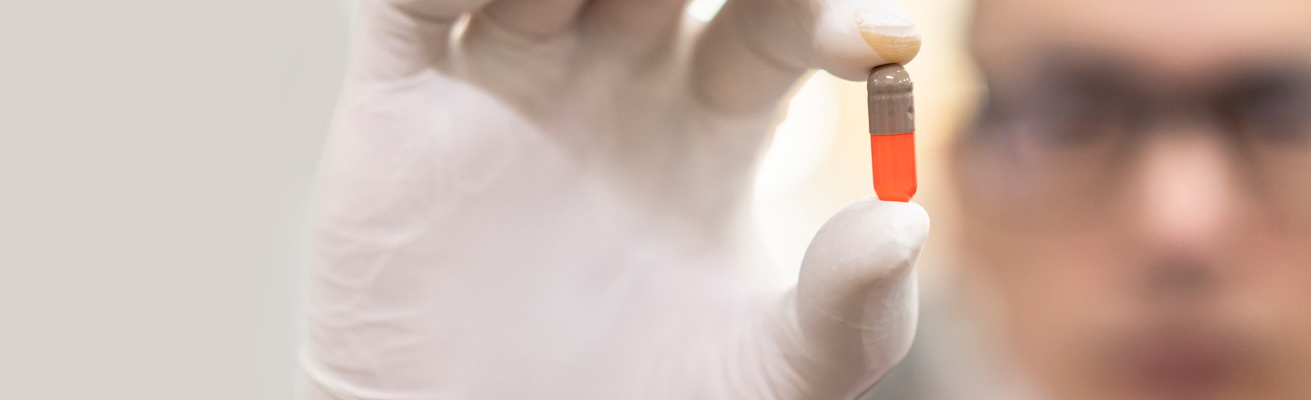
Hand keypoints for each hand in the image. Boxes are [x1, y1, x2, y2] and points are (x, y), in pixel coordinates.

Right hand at [301, 0, 930, 397]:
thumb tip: (906, 226)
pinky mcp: (403, 103)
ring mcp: (508, 79)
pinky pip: (412, 1)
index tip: (873, 44)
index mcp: (711, 125)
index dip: (820, 10)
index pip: (775, 18)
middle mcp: (614, 79)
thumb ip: (847, 315)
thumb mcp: (767, 380)